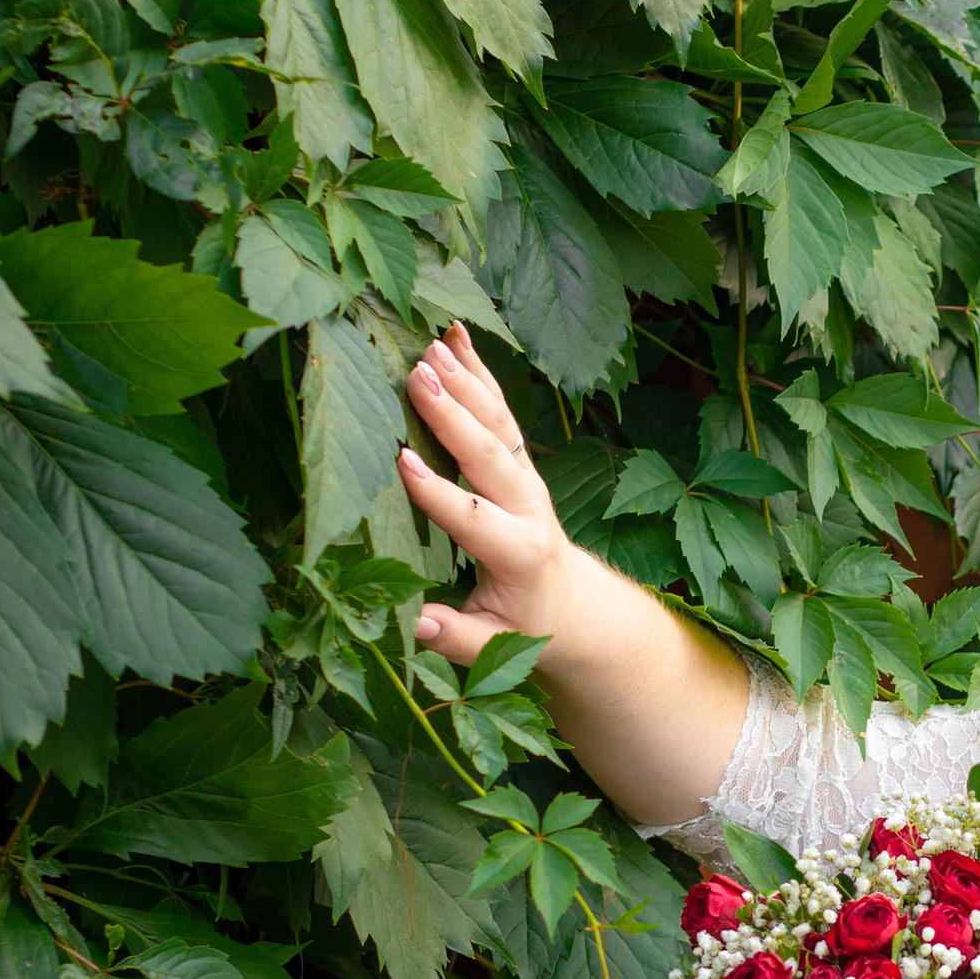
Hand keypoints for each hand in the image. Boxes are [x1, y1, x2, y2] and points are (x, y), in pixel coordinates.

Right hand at [397, 327, 573, 668]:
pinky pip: (501, 409)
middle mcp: (528, 506)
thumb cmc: (525, 627)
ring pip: (498, 422)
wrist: (576, 606)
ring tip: (433, 343)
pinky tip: (455, 333)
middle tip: (420, 374)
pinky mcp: (520, 461)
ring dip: (467, 380)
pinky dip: (480, 369)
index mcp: (520, 552)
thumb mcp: (493, 645)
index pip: (474, 518)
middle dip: (455, 414)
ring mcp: (527, 478)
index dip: (439, 493)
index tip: (403, 461)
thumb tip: (413, 627)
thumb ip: (455, 637)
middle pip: (491, 455)